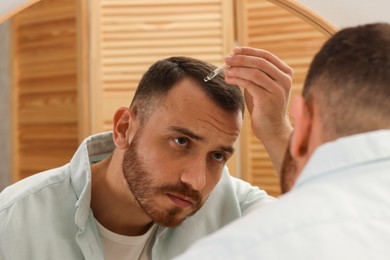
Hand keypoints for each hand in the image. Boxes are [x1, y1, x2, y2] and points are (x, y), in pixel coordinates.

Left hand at [224, 47, 292, 172]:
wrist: (272, 129)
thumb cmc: (264, 107)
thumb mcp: (261, 86)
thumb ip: (254, 73)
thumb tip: (235, 58)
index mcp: (285, 73)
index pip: (266, 55)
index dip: (249, 51)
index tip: (234, 50)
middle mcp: (284, 80)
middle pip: (260, 62)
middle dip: (241, 59)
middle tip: (226, 59)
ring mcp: (278, 90)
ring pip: (254, 72)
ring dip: (237, 69)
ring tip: (225, 71)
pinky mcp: (268, 99)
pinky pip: (249, 84)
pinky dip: (237, 79)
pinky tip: (229, 80)